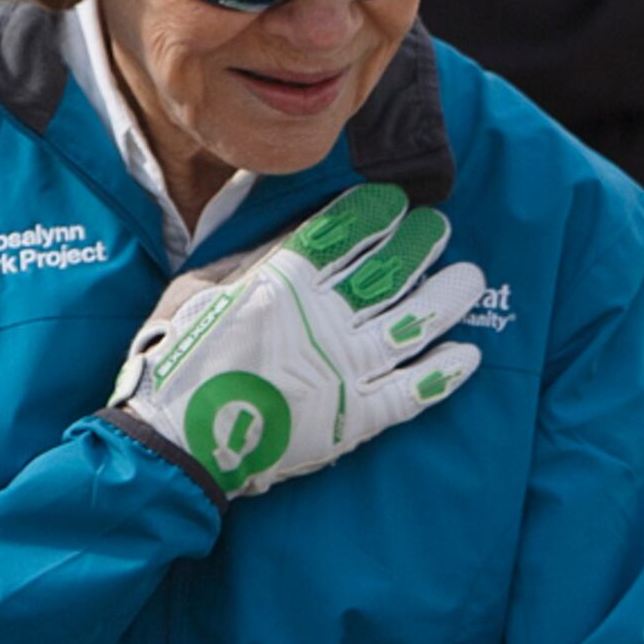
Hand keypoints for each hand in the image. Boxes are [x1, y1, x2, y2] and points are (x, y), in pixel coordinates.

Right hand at [105, 180, 481, 498]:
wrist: (173, 441)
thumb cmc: (176, 357)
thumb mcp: (199, 288)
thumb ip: (253, 257)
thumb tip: (301, 227)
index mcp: (280, 284)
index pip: (340, 236)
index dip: (374, 215)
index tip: (397, 201)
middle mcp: (320, 322)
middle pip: (386, 274)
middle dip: (419, 246)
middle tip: (439, 228)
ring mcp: (343, 372)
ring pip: (411, 325)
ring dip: (446, 299)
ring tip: (470, 278)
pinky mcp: (354, 418)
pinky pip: (412, 393)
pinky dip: (443, 375)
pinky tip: (469, 355)